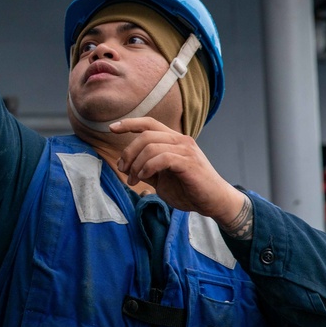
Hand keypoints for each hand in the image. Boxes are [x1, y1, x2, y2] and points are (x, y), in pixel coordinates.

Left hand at [110, 117, 246, 224]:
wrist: (214, 203)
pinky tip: (144, 177)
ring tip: (133, 179)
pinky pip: (162, 158)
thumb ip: (147, 168)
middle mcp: (180, 140)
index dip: (129, 123)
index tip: (111, 128)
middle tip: (123, 169)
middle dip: (128, 152)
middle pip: (145, 135)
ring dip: (136, 164)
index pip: (149, 123)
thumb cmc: (189, 190)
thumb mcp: (162, 178)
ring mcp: (186, 150)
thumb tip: (126, 166)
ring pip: (151, 146)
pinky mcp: (189, 163)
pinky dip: (148, 167)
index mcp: (173, 140)